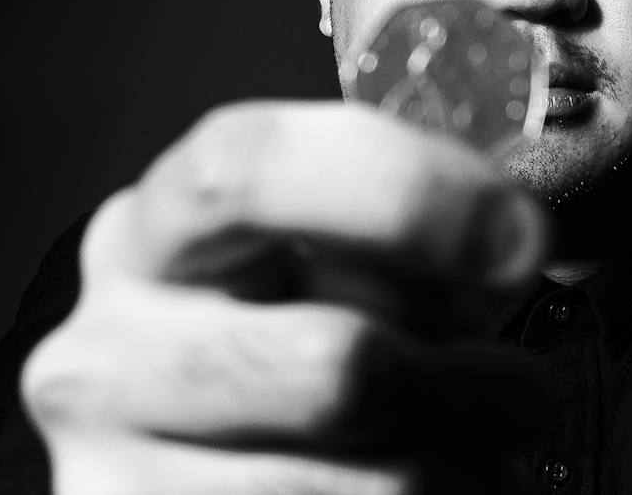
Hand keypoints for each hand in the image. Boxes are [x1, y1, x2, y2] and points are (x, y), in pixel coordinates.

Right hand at [22, 101, 552, 493]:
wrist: (217, 483)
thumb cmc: (305, 349)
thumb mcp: (336, 267)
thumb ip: (398, 240)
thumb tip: (504, 242)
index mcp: (154, 235)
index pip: (249, 169)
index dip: (402, 193)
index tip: (517, 238)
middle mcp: (109, 352)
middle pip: (340, 365)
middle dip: (481, 387)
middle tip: (522, 397)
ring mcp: (116, 477)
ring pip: (388, 485)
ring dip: (474, 473)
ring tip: (464, 456)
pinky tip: (417, 494)